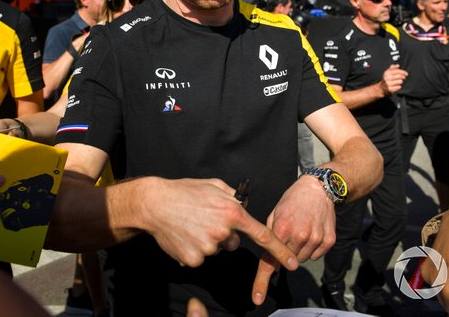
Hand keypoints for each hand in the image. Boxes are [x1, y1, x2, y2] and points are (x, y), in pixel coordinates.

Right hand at [138, 178, 297, 299]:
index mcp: (232, 212)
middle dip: (223, 234)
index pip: (262, 235)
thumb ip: (233, 196)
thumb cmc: (184, 192)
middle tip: (203, 219)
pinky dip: (193, 249)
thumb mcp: (214, 185)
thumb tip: (241, 204)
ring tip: (190, 224)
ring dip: (206, 241)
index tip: (293, 263)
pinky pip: (200, 257)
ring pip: (215, 250)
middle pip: (232, 242)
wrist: (155, 204)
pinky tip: (183, 235)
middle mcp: (223, 231)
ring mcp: (208, 247)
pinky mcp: (194, 259)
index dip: (280, 250)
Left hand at [252, 175, 335, 304]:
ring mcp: (315, 239)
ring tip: (301, 230)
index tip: (257, 297)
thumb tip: (267, 258)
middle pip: (287, 261)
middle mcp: (299, 236)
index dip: (262, 281)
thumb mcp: (275, 213)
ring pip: (302, 260)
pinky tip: (312, 232)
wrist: (318, 189)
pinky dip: (312, 248)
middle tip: (289, 235)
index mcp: (282, 229)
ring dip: (299, 250)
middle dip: (285, 253)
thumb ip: (269, 236)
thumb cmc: (293, 200)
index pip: (270, 260)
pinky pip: (315, 256)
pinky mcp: (328, 240)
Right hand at [379, 64, 407, 95]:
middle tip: (404, 77)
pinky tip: (399, 86)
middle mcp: (386, 78)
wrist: (382, 87)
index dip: (402, 72)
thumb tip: (398, 65)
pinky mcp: (389, 89)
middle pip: (398, 76)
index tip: (406, 73)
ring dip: (401, 81)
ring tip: (401, 81)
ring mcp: (388, 83)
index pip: (396, 71)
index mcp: (386, 73)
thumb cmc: (387, 78)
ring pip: (399, 81)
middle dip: (403, 77)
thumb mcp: (388, 72)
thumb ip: (393, 67)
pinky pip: (398, 87)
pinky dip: (399, 86)